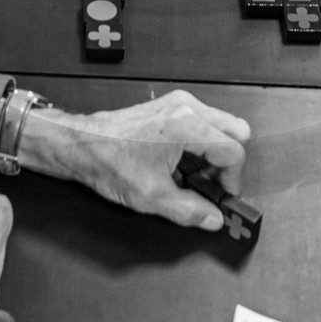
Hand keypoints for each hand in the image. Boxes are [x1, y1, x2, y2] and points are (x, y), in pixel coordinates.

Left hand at [18, 89, 250, 231]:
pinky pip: (204, 121)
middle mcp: (187, 108)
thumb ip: (190, 210)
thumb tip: (213, 217)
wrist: (83, 144)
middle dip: (229, 163)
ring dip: (215, 153)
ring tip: (193, 176)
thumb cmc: (109, 161)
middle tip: (212, 185)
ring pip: (221, 125)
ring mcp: (179, 103)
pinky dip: (202, 143)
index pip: (234, 151)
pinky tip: (182, 163)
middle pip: (236, 131)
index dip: (233, 180)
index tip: (223, 196)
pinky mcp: (171, 106)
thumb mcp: (152, 197)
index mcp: (187, 126)